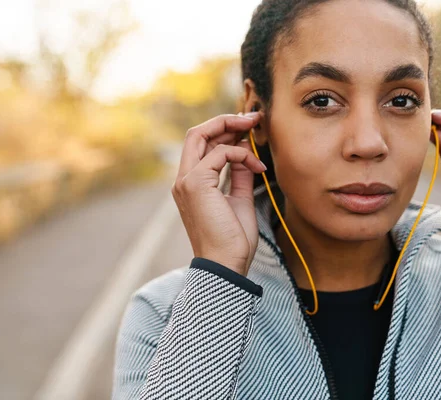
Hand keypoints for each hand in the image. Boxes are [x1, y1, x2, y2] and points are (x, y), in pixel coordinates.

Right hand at [172, 112, 265, 275]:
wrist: (227, 264)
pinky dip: (241, 154)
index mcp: (192, 184)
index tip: (248, 127)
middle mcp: (183, 179)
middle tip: (252, 118)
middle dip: (225, 120)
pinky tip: (257, 167)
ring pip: (200, 135)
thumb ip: (239, 175)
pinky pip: (220, 153)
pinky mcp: (196, 183)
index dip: (223, 131)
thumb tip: (246, 153)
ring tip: (254, 127)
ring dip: (231, 127)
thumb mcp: (240, 200)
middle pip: (196, 133)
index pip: (201, 145)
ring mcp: (186, 181)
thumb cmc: (233, 239)